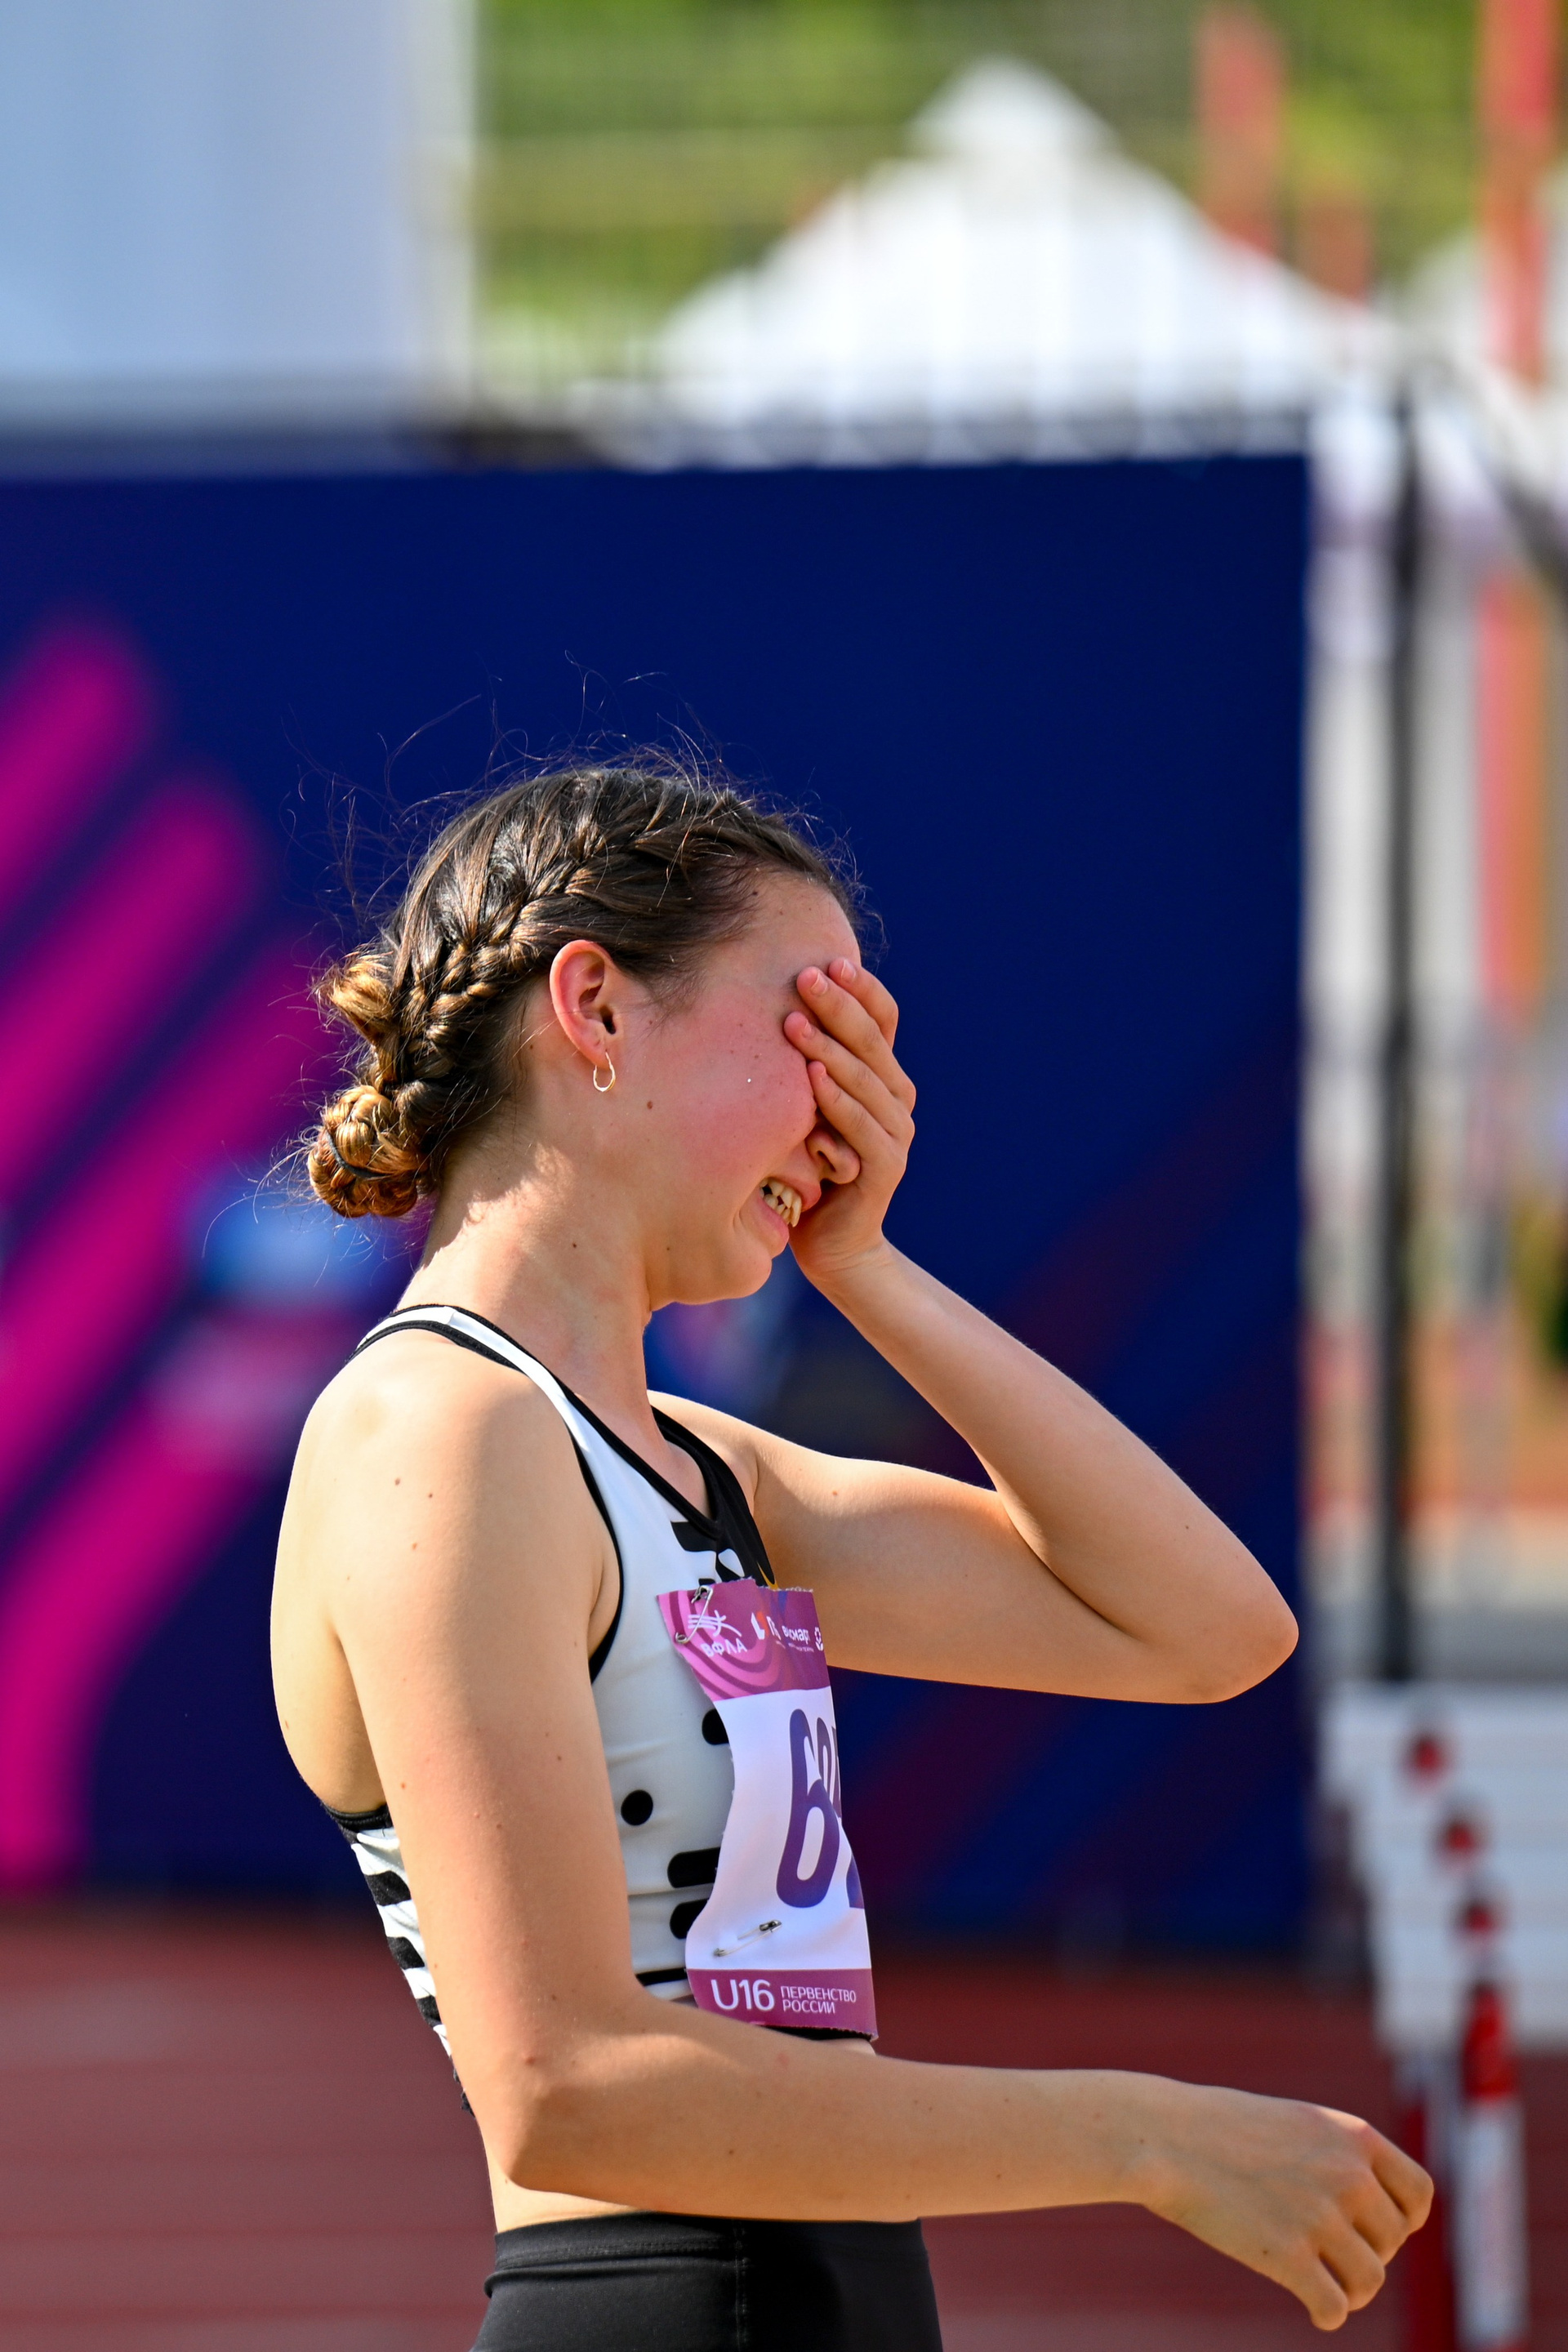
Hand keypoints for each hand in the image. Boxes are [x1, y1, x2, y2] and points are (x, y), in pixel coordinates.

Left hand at [782, 958, 915, 1291]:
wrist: (832, 1244)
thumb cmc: (804, 1167)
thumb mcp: (800, 1106)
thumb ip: (801, 1064)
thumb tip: (761, 1004)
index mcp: (882, 1076)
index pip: (882, 1020)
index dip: (861, 990)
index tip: (827, 958)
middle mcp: (896, 1099)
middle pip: (873, 1041)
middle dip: (838, 1006)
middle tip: (805, 976)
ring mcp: (896, 1134)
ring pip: (867, 1080)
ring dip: (831, 1048)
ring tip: (794, 1022)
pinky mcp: (886, 1170)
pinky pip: (863, 1128)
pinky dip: (839, 1102)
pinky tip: (812, 1078)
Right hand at [1132, 2079, 1432, 2330]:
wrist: (1163, 2136)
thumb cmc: (1221, 2130)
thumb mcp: (1295, 2125)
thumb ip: (1339, 2159)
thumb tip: (1376, 2218)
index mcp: (1353, 2136)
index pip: (1419, 2194)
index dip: (1402, 2220)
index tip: (1371, 2228)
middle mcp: (1347, 2174)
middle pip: (1391, 2243)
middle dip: (1365, 2253)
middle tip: (1326, 2251)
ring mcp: (1320, 2216)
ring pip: (1369, 2281)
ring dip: (1349, 2289)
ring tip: (1320, 2281)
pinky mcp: (1289, 2257)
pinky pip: (1335, 2307)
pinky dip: (1326, 2313)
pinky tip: (1311, 2305)